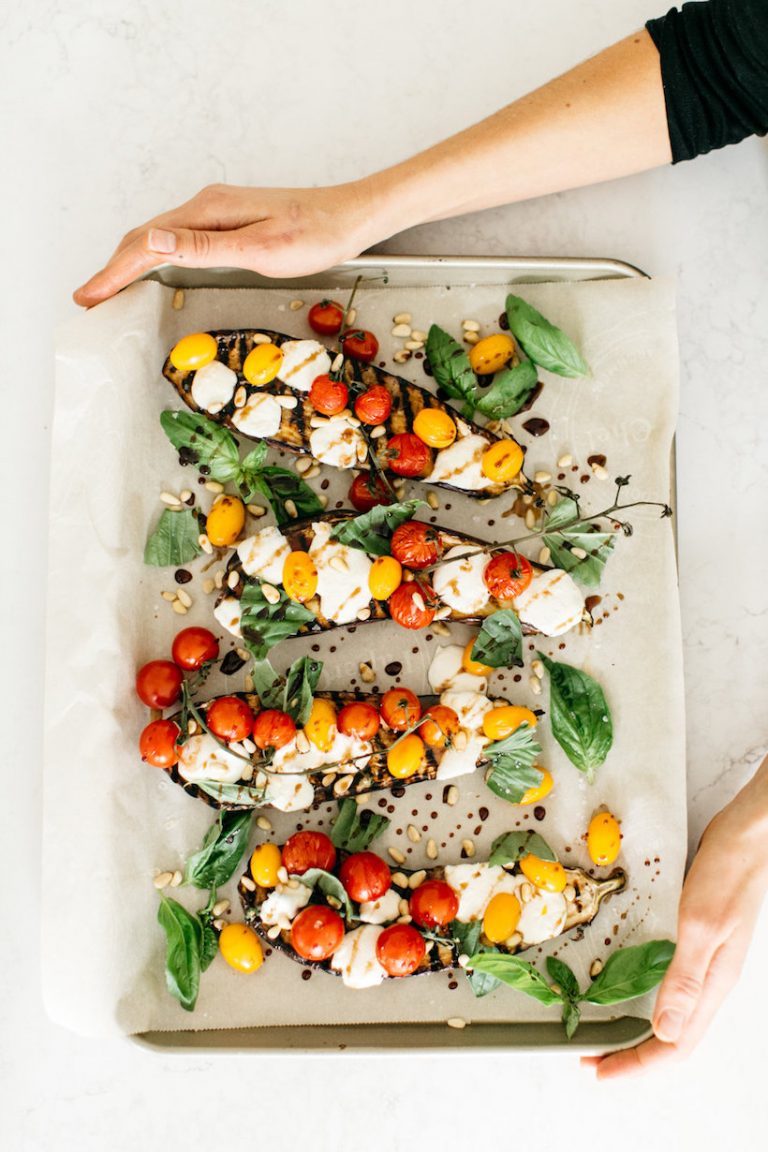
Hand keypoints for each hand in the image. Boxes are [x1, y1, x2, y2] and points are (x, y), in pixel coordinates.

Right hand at [73, 181, 375, 306]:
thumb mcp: (260, 247)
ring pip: (158, 238)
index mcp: (209, 211)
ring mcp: (217, 213)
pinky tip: (150, 269)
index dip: (114, 272)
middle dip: (112, 268)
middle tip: (88, 299)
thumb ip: (204, 247)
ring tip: (107, 288)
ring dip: (128, 262)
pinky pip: (178, 240)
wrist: (349, 217)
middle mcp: (207, 207)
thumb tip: (152, 242)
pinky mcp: (229, 222)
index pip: (146, 243)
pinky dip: (153, 257)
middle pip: (145, 238)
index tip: (89, 296)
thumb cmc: (315, 235)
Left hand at [583, 756, 767, 1077]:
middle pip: (671, 1042)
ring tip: (604, 1040)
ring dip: (638, 1036)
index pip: (674, 1048)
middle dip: (632, 1059)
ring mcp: (705, 964)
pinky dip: (647, 1005)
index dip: (636, 1066)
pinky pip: (672, 991)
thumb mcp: (701, 925)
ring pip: (672, 1020)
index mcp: (712, 986)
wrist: (747, 838)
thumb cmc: (728, 875)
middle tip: (591, 1061)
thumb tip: (663, 1032)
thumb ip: (684, 978)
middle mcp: (710, 983)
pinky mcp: (697, 945)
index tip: (598, 1072)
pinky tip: (628, 995)